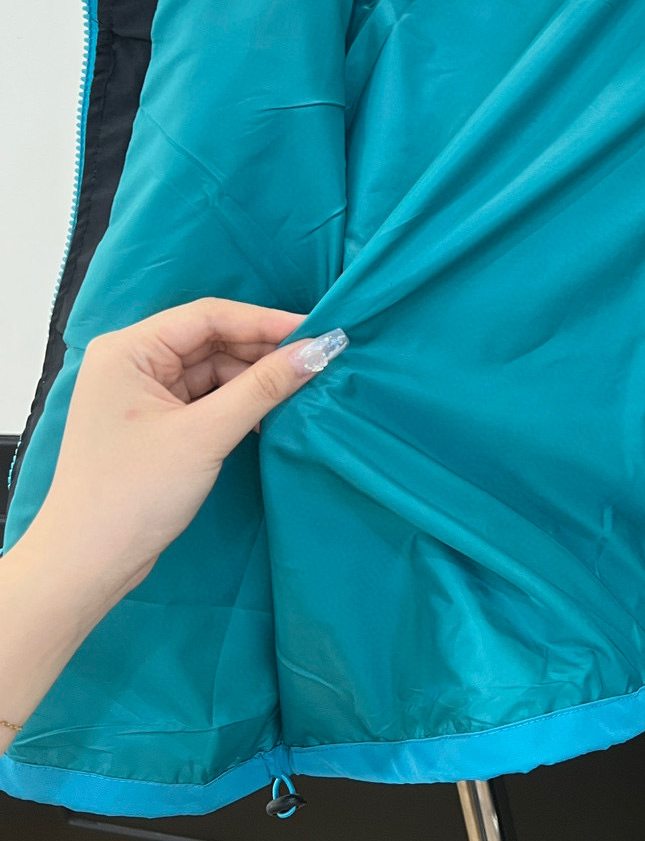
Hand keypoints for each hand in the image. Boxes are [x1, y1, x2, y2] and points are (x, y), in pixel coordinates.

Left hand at [25, 297, 347, 597]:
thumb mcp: (206, 434)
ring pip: (214, 369)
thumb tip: (320, 350)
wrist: (89, 564)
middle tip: (319, 361)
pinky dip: (240, 403)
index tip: (318, 331)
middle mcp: (134, 361)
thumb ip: (264, 387)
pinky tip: (272, 413)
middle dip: (264, 351)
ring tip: (303, 389)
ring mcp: (144, 392)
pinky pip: (208, 396)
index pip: (209, 317)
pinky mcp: (157, 421)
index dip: (266, 322)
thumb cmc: (135, 493)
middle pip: (213, 340)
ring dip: (256, 380)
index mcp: (130, 350)